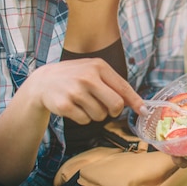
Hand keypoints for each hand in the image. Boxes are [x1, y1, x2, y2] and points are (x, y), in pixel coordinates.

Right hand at [25, 58, 143, 123]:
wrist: (43, 81)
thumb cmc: (75, 76)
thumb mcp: (94, 71)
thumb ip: (114, 84)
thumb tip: (137, 103)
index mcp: (99, 66)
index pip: (123, 87)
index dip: (135, 102)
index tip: (143, 111)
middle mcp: (88, 77)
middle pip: (115, 105)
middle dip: (114, 111)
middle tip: (107, 108)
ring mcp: (75, 91)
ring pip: (100, 115)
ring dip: (95, 114)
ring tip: (85, 103)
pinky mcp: (65, 105)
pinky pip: (85, 120)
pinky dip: (83, 118)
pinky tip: (75, 107)